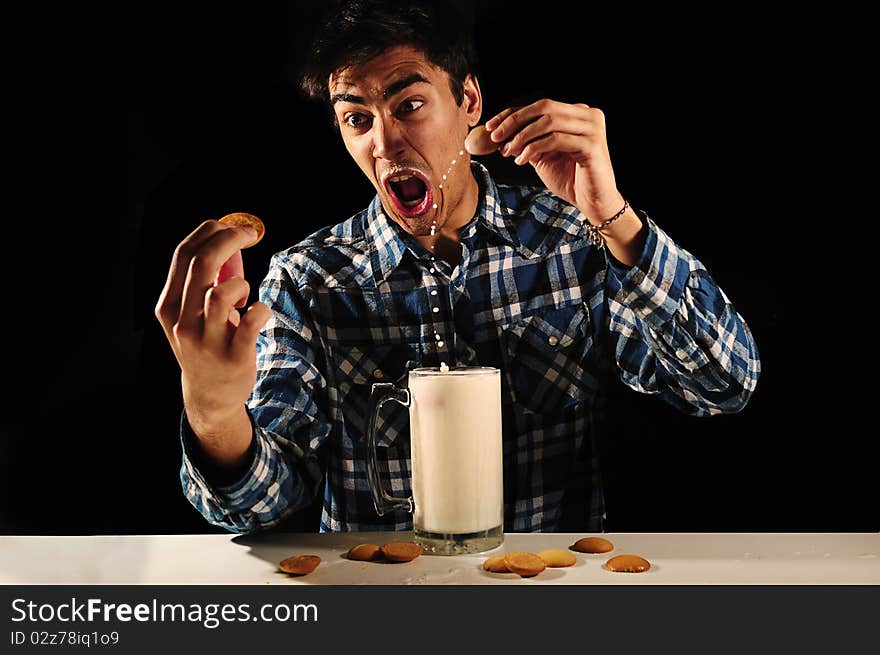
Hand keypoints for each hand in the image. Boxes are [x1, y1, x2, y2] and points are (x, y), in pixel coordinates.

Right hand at [155, 220, 271, 434]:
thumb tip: (230, 240)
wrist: (210, 395)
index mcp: (169, 305)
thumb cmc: (206, 343)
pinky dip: (261, 309)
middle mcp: (182, 321)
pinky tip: (259, 312)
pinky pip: (251, 322)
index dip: (211, 231)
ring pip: (220, 293)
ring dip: (240, 283)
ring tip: (243, 297)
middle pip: (201, 264)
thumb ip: (203, 280)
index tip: (233, 225)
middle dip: (229, 239)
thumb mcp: (191, 313)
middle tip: (250, 234)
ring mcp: (206, 341)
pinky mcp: (233, 357)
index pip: (183, 254)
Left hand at [485, 100, 624, 221]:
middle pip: (544, 107)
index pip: (541, 106)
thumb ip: (526, 142)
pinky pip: (555, 139)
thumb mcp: (543, 156)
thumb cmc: (570, 179)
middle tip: (495, 137)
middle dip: (515, 121)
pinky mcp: (592, 144)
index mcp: (578, 113)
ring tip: (508, 152)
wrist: (593, 202)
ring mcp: (592, 128)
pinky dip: (534, 148)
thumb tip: (498, 134)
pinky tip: (522, 161)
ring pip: (549, 121)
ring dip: (523, 136)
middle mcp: (588, 115)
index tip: (491, 126)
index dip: (513, 114)